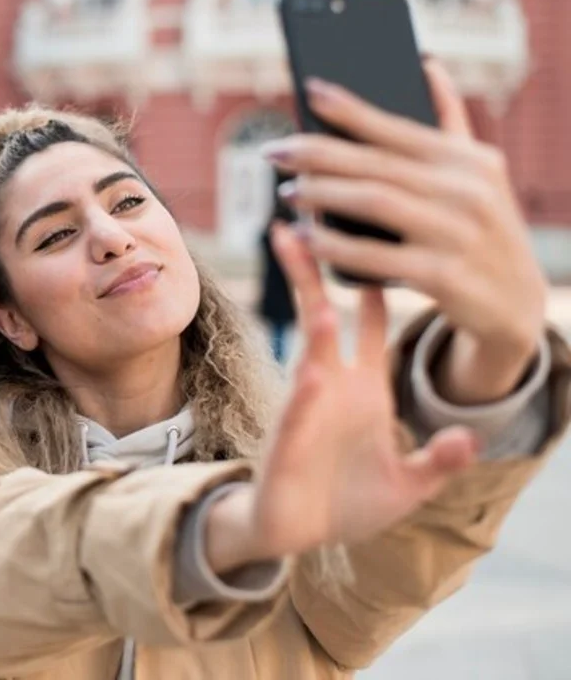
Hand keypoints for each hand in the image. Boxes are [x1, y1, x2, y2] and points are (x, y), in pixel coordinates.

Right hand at [206, 225, 477, 572]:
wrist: (297, 535)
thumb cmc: (348, 503)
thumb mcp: (410, 484)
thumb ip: (441, 460)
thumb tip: (470, 438)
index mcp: (363, 391)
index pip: (371, 329)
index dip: (376, 286)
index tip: (379, 240)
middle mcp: (331, 389)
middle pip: (322, 317)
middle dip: (313, 272)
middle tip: (301, 224)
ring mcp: (307, 411)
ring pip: (308, 353)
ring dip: (312, 316)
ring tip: (306, 268)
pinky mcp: (289, 444)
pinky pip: (299, 415)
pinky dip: (305, 396)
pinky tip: (312, 376)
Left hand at [263, 61, 547, 401]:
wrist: (516, 304)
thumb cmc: (482, 230)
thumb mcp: (478, 175)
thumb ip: (449, 123)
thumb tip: (426, 65)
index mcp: (470, 160)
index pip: (400, 127)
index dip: (352, 108)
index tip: (309, 92)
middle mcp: (468, 191)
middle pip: (377, 164)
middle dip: (318, 154)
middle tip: (274, 151)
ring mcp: (457, 234)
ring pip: (374, 203)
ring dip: (322, 195)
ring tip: (288, 192)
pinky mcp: (444, 276)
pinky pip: (376, 257)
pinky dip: (336, 246)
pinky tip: (306, 238)